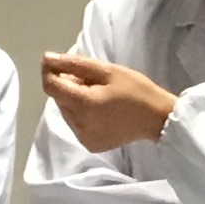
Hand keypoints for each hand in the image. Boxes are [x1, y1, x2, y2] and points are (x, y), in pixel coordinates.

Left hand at [45, 55, 179, 153]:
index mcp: (83, 104)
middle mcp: (79, 124)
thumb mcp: (107, 70)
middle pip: (58, 98)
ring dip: (74, 99)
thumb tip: (46, 59)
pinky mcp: (90, 144)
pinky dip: (82, 114)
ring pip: (66, 111)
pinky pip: (76, 124)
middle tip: (91, 79)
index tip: (58, 62)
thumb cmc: (136, 90)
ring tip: (97, 94)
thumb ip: (74, 64)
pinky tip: (100, 109)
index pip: (50, 86)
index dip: (49, 71)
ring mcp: (84, 137)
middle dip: (67, 85)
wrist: (158, 119)